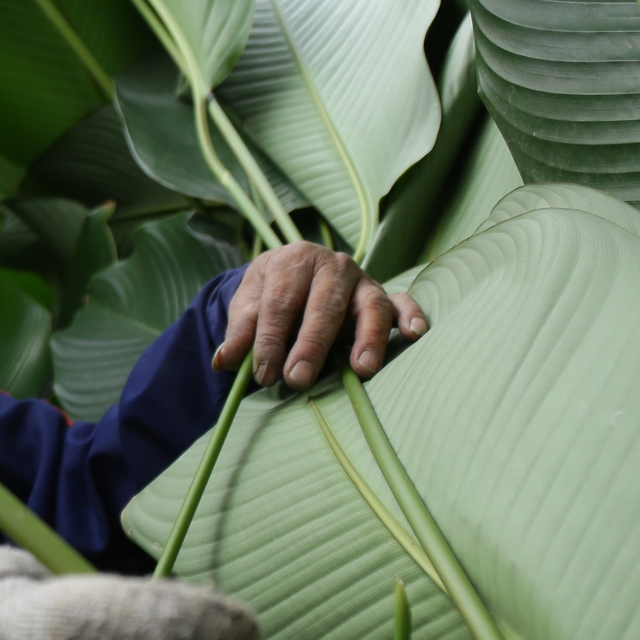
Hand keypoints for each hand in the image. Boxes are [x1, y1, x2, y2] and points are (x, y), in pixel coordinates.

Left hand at [212, 241, 426, 388]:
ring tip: (361, 369)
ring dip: (369, 337)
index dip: (271, 339)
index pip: (281, 302)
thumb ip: (240, 332)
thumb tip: (224, 361)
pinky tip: (415, 334)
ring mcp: (362, 279)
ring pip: (371, 305)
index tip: (264, 374)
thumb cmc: (270, 293)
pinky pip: (402, 302)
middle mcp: (332, 265)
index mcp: (293, 260)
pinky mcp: (383, 294)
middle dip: (312, 344)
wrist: (291, 271)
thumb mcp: (248, 305)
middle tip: (298, 379)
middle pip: (325, 305)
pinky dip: (412, 315)